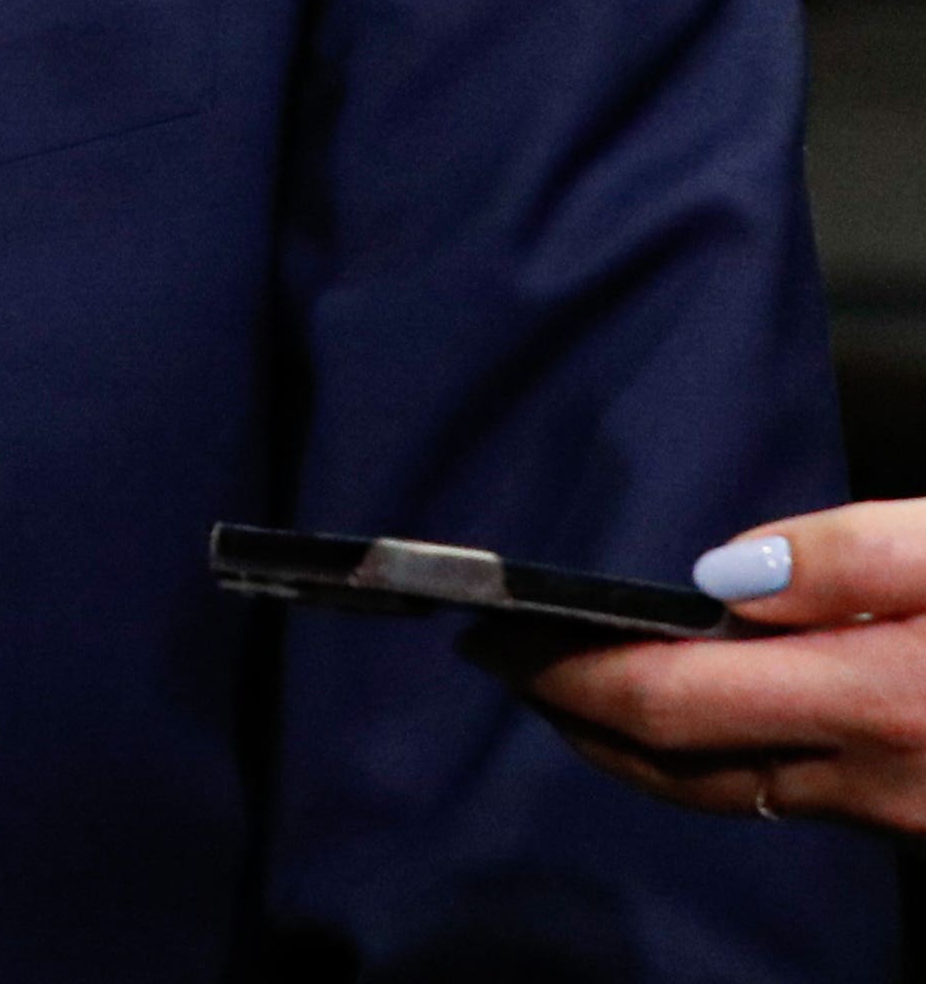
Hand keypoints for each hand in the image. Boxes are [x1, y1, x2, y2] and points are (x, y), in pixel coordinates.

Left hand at [535, 504, 925, 828]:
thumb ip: (856, 559)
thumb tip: (722, 576)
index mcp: (879, 702)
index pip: (669, 701)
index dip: (566, 672)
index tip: (492, 634)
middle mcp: (881, 784)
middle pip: (679, 766)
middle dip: (577, 711)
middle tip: (502, 657)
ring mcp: (905, 817)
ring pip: (731, 793)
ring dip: (635, 746)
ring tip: (569, 687)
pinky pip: (791, 799)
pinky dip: (713, 758)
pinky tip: (699, 717)